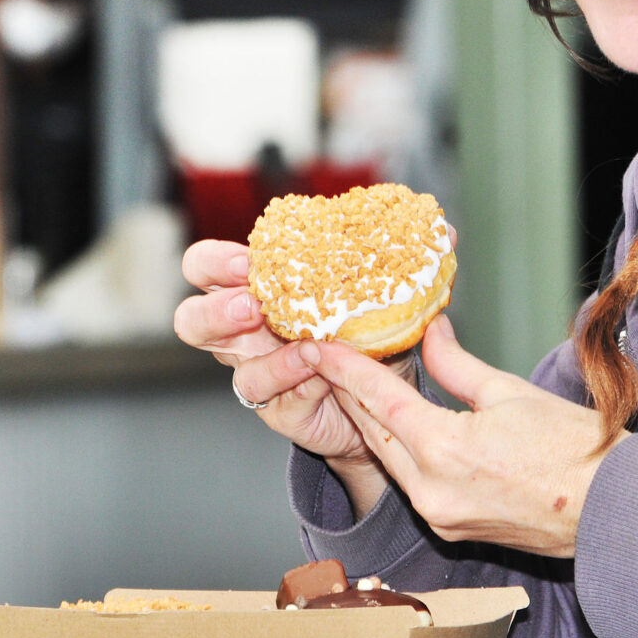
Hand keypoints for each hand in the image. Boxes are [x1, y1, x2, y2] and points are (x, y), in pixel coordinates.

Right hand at [173, 238, 415, 517]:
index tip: (245, 260)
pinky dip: (290, 377)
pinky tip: (315, 368)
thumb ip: (407, 261)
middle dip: (214, 308)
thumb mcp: (388, 294)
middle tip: (250, 303)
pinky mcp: (275, 406)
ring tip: (292, 337)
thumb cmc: (373, 336)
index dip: (214, 262)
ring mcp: (257, 370)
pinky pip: (266, 393)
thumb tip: (444, 231)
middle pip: (193, 319)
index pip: (207, 268)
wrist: (386, 402)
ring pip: (226, 361)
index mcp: (260, 288)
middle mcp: (246, 331)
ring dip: (255, 347)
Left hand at [302, 315, 617, 558]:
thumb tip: (431, 333)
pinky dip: (398, 451)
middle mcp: (431, 490)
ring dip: (370, 423)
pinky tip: (394, 429)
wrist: (613, 514)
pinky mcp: (451, 529)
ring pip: (389, 459)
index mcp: (444, 450)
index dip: (344, 369)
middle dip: (347, 394)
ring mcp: (439, 516)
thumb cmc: (576, 452)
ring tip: (350, 388)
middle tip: (325, 360)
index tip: (318, 347)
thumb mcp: (511, 393)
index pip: (378, 400)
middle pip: (374, 432)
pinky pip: (411, 482)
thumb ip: (457, 366)